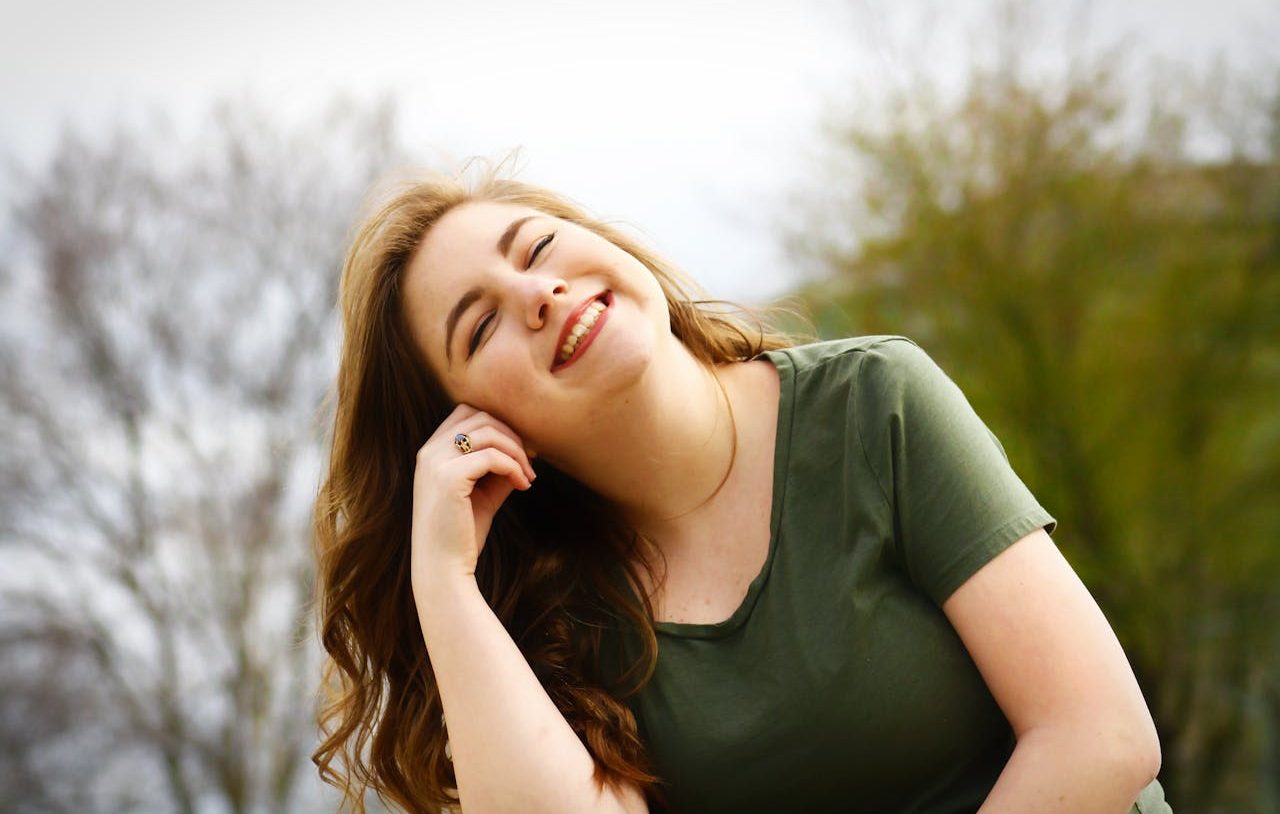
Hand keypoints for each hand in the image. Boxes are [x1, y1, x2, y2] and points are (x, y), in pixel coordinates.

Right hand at [410, 405, 536, 592]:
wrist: (443, 569)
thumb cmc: (462, 534)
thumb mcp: (484, 493)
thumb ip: (499, 468)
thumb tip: (526, 449)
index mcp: (431, 452)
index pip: (467, 413)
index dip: (499, 425)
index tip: (521, 450)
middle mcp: (429, 452)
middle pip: (480, 416)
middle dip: (512, 435)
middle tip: (531, 461)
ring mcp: (435, 462)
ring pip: (488, 432)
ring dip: (517, 451)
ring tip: (528, 476)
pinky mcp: (448, 478)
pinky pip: (492, 456)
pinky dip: (514, 467)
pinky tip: (523, 485)